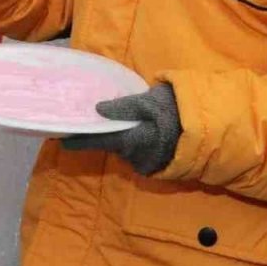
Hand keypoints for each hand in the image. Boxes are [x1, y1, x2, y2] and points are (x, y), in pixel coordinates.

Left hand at [61, 83, 181, 175]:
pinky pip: (135, 153)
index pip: (98, 141)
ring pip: (122, 149)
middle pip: (109, 145)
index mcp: (131, 138)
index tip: (60, 140)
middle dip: (98, 135)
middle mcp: (135, 155)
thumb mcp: (150, 101)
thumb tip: (98, 109)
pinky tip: (133, 130)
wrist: (206, 128)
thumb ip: (124, 107)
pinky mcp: (153, 164)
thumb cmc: (176, 110)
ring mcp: (145, 162)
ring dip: (117, 138)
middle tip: (83, 124)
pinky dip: (131, 142)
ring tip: (110, 122)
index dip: (79, 141)